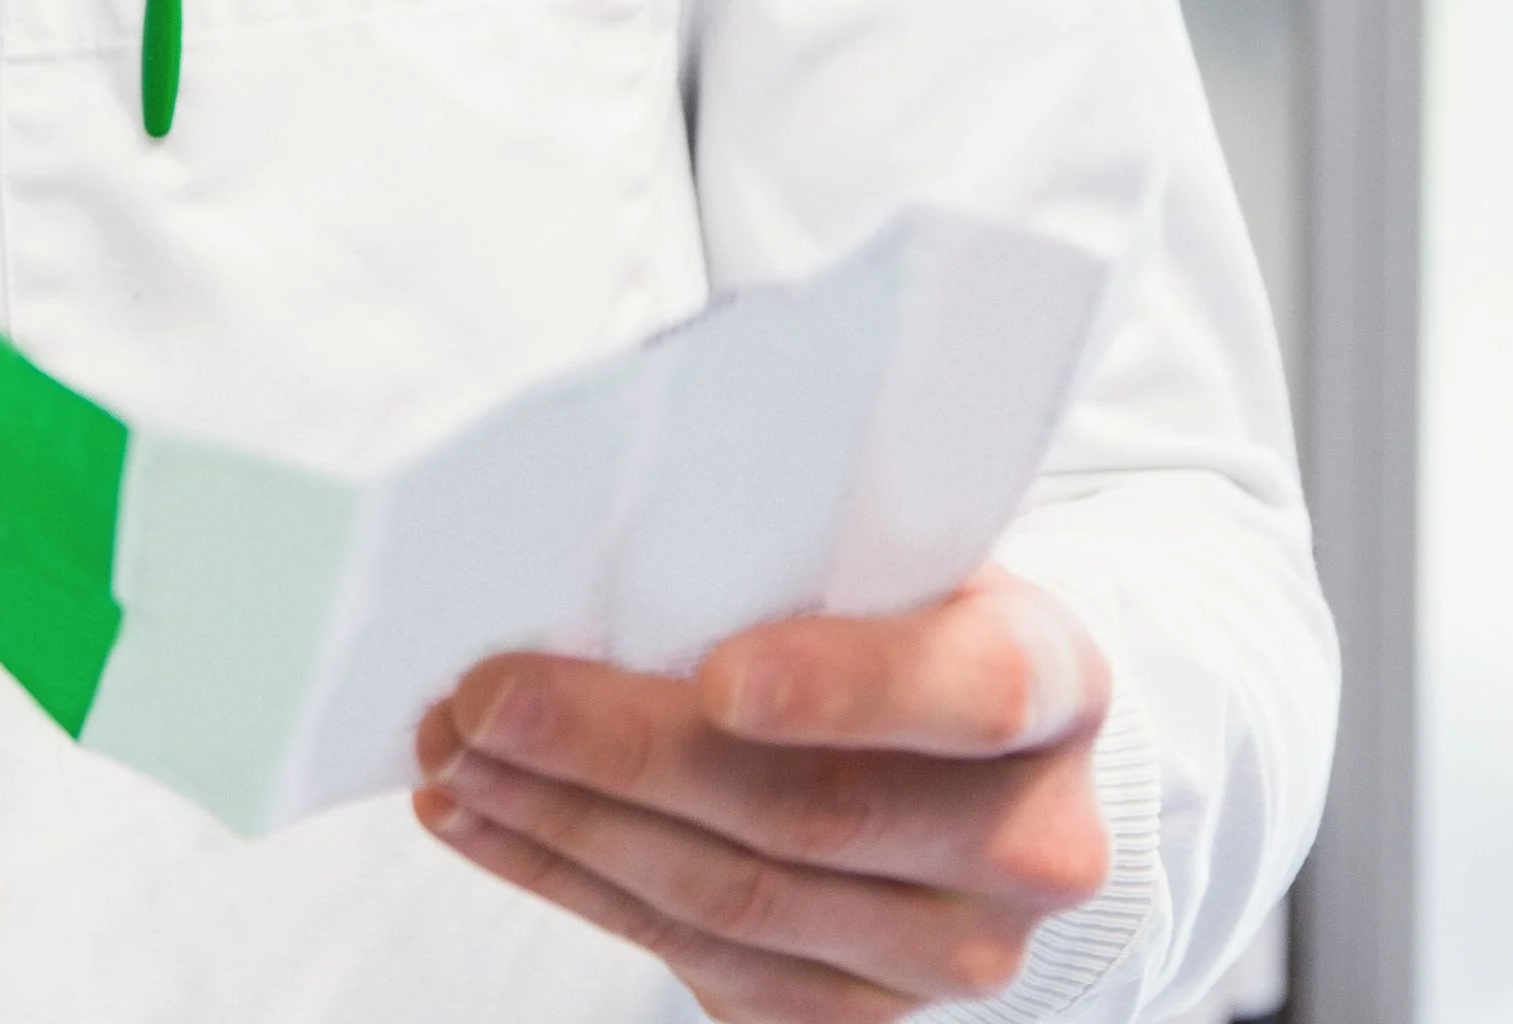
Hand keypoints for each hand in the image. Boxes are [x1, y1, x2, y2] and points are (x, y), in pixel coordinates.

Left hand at [412, 574, 1113, 1020]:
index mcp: (1057, 684)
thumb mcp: (897, 553)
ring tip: (455, 752)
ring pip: (735, 902)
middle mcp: (1029, 843)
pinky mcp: (856, 1015)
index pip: (969, 693)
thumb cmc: (908, 618)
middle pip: (812, 814)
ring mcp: (950, 953)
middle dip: (624, 753)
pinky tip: (486, 821)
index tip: (719, 674)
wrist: (982, 761)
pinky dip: (570, 885)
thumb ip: (803, 553)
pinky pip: (696, 961)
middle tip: (489, 694)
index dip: (845, 689)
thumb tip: (608, 537)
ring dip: (566, 826)